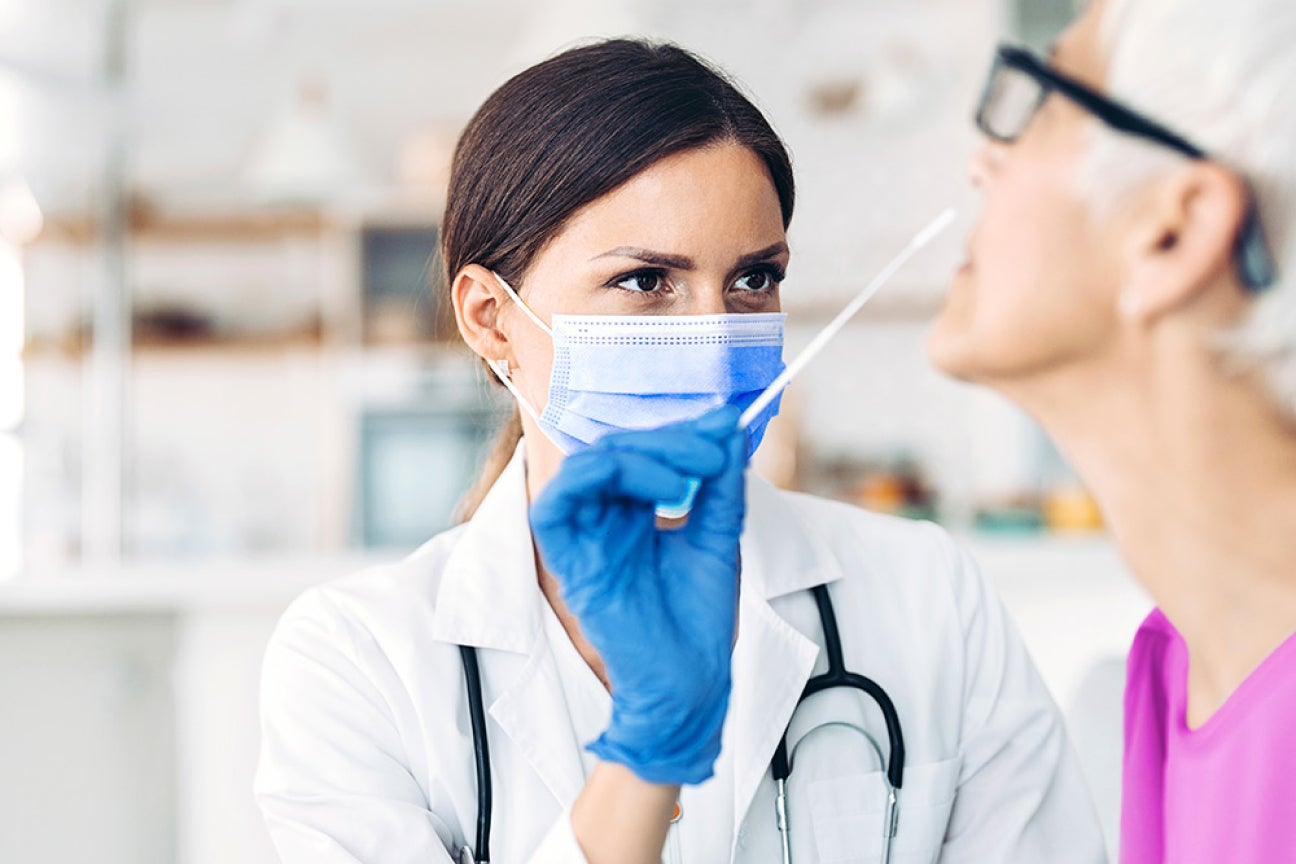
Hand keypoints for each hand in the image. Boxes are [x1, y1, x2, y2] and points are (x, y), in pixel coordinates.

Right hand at [529, 406, 746, 783]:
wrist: (693, 683)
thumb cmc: (699, 619)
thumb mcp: (718, 534)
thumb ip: (721, 483)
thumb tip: (729, 426)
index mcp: (632, 512)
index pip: (640, 450)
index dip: (679, 432)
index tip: (726, 427)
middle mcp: (602, 520)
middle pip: (613, 450)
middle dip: (667, 440)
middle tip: (715, 451)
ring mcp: (584, 540)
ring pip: (583, 467)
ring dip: (638, 456)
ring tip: (689, 477)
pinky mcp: (570, 563)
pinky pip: (552, 506)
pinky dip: (593, 478)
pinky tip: (658, 488)